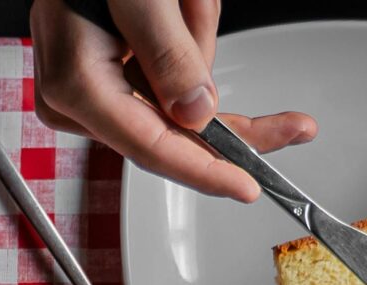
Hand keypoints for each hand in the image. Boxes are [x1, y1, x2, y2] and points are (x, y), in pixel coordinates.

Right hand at [30, 0, 315, 201]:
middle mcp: (75, 99)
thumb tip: (195, 114)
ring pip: (177, 106)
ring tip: (181, 3)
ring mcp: (89, 92)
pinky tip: (180, 10)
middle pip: (171, 137)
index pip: (151, 147)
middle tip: (292, 126)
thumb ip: (167, 53)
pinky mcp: (105, 81)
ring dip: (195, 49)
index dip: (206, 170)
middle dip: (216, 98)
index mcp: (75, 83)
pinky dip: (187, 47)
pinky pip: (168, 85)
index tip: (247, 185)